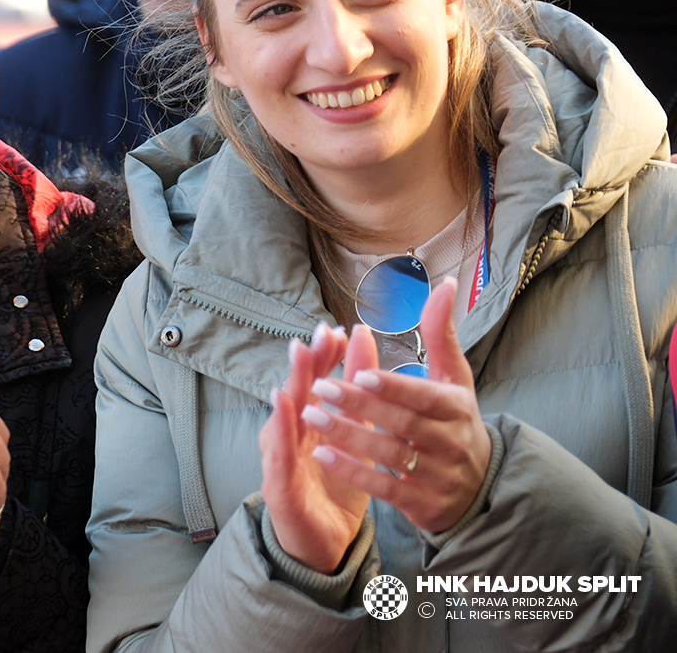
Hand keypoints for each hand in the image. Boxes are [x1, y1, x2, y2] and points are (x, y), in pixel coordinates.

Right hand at [260, 321, 370, 572]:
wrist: (325, 541)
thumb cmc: (335, 482)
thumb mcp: (354, 432)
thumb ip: (356, 389)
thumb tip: (362, 337)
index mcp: (307, 421)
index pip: (315, 382)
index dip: (323, 357)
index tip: (336, 331)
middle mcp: (288, 435)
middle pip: (295, 394)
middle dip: (304, 367)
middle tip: (313, 339)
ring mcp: (280, 460)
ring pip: (282, 422)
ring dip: (288, 394)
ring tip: (296, 369)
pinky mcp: (279, 488)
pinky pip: (279, 460)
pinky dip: (280, 437)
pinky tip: (285, 414)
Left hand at [304, 278, 492, 533]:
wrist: (479, 488)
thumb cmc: (456, 421)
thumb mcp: (455, 380)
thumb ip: (442, 334)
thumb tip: (443, 284)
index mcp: (458, 409)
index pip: (423, 397)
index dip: (392, 387)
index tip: (357, 373)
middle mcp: (452, 443)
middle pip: (402, 424)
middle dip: (359, 406)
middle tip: (319, 388)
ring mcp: (439, 477)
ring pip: (389, 455)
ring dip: (347, 435)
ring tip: (309, 415)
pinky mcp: (423, 505)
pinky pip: (383, 488)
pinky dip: (351, 470)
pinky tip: (320, 453)